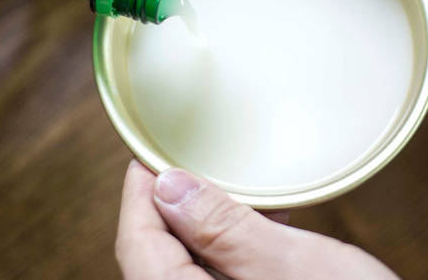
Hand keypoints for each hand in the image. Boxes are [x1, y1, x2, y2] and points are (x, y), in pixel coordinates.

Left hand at [116, 160, 397, 279]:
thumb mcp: (289, 264)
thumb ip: (223, 227)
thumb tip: (169, 186)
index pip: (137, 247)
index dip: (138, 195)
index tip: (149, 158)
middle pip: (156, 261)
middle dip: (173, 210)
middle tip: (189, 168)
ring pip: (186, 273)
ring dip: (205, 233)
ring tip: (235, 196)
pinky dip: (230, 257)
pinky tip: (260, 233)